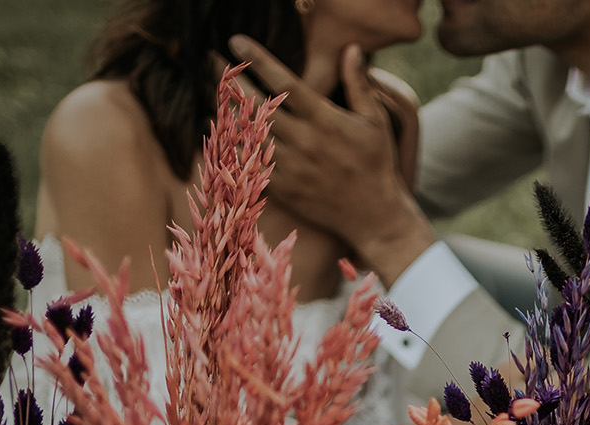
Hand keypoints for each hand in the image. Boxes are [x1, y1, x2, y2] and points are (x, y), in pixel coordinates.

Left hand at [229, 36, 435, 283]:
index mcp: (325, 120)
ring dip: (228, 111)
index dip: (258, 60)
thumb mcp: (374, 121)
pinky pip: (250, 163)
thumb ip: (358, 83)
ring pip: (248, 133)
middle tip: (212, 61)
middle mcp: (304, 142)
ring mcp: (291, 167)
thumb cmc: (376, 164)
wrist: (374, 216)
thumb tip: (350, 48)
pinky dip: (234, 145)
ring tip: (215, 93)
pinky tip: (223, 130)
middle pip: (257, 105)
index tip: (237, 42)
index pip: (285, 83)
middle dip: (232, 80)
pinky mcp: (283, 188)